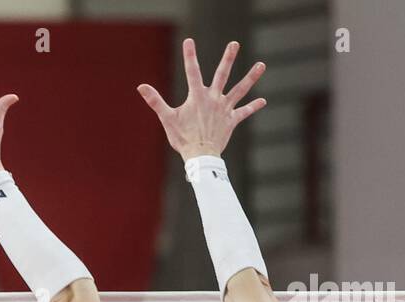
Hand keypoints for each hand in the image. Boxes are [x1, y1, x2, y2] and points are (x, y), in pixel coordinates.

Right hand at [137, 39, 265, 161]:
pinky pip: (244, 112)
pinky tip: (263, 101)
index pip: (192, 72)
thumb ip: (155, 101)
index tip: (189, 42)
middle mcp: (213, 99)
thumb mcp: (167, 118)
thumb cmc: (182, 138)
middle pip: (222, 75)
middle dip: (228, 58)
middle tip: (234, 44)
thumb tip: (141, 87)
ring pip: (240, 90)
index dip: (189, 57)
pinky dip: (253, 107)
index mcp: (197, 97)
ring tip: (261, 65)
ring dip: (251, 77)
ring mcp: (224, 109)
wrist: (200, 156)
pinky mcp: (231, 120)